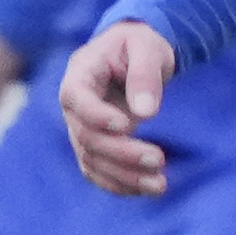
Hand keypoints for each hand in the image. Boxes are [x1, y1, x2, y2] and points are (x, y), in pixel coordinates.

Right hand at [59, 21, 181, 198]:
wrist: (137, 55)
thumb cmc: (141, 45)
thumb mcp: (147, 48)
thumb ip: (144, 75)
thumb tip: (145, 113)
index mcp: (79, 75)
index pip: (76, 99)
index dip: (97, 116)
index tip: (127, 126)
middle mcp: (75, 106)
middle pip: (86, 137)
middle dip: (121, 152)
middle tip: (158, 159)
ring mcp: (82, 129)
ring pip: (92, 160)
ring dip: (124, 177)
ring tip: (160, 185)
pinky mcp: (95, 146)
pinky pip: (99, 172)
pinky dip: (121, 185)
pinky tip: (149, 189)